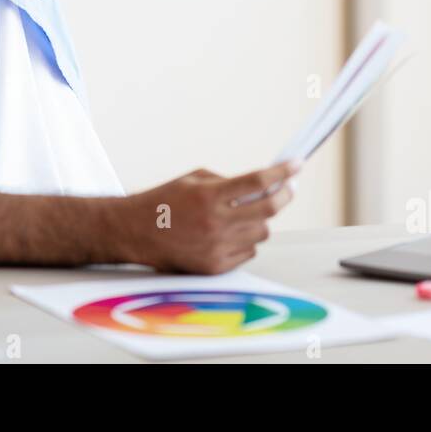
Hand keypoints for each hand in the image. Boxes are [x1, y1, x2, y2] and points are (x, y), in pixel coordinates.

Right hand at [114, 161, 299, 273]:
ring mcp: (216, 248)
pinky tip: (229, 232)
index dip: (282, 172)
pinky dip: (246, 240)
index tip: (296, 164)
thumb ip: (229, 182)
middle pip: (269, 210)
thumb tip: (264, 185)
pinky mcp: (214, 266)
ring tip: (245, 213)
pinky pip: (248, 252)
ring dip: (260, 220)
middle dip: (284, 195)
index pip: (258, 181)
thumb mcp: (195, 179)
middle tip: (288, 188)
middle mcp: (215, 223)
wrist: (134, 232)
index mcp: (209, 196)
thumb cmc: (164, 202)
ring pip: (262, 232)